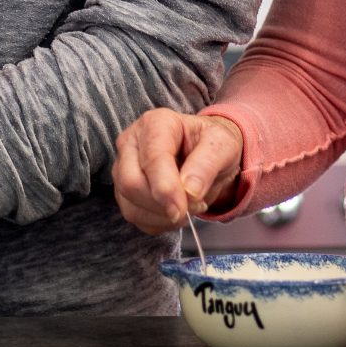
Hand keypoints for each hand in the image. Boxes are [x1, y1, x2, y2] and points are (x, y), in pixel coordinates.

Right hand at [113, 109, 243, 232]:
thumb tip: (189, 191)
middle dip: (162, 205)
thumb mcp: (222, 145)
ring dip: (163, 217)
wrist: (208, 154)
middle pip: (131, 183)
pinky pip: (135, 217)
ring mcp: (123, 168)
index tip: (184, 208)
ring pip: (130, 205)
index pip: (152, 159)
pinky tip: (176, 211)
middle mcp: (131, 143)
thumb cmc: (212, 144)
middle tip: (194, 206)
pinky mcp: (124, 191)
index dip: (167, 188)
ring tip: (189, 207)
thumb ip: (207, 164)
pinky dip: (159, 223)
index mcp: (155, 123)